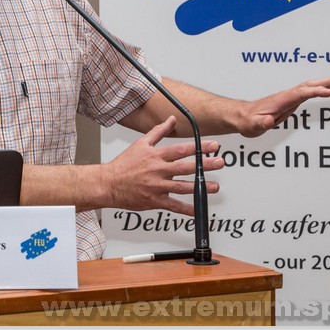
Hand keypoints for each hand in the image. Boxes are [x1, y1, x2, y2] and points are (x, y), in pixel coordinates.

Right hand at [104, 116, 223, 215]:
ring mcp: (157, 187)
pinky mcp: (154, 201)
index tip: (213, 146)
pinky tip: (197, 209)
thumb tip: (171, 119)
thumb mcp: (141, 143)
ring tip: (214, 186)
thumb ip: (158, 131)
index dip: (199, 147)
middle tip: (219, 163)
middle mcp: (158, 170)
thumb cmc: (124, 164)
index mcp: (156, 156)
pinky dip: (186, 209)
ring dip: (200, 187)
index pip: (181, 149)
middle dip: (205, 165)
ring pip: (183, 187)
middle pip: (186, 167)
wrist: (109, 184)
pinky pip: (173, 206)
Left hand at [237, 75, 329, 137]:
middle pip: (308, 86)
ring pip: (309, 87)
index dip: (315, 92)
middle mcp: (286, 96)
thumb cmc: (248, 121)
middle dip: (325, 82)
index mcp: (280, 100)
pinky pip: (307, 93)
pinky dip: (318, 89)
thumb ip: (261, 124)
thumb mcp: (253, 125)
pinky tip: (327, 90)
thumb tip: (269, 121)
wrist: (241, 116)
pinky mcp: (289, 101)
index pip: (301, 94)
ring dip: (324, 83)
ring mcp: (288, 97)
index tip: (329, 92)